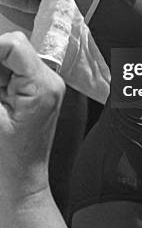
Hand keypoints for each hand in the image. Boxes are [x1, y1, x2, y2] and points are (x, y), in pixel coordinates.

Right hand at [0, 32, 64, 198]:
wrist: (23, 183)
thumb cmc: (9, 160)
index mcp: (42, 86)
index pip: (14, 45)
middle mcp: (50, 80)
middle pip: (13, 47)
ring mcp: (47, 84)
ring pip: (11, 57)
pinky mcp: (39, 90)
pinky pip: (14, 71)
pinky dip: (1, 79)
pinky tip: (0, 99)